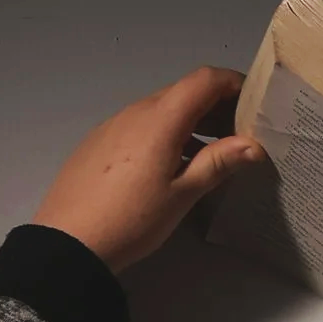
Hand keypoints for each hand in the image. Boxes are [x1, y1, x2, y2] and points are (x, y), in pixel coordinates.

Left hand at [31, 67, 267, 271]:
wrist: (68, 241)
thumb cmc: (133, 219)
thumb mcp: (182, 194)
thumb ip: (218, 162)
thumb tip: (253, 144)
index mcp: (162, 118)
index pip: (205, 80)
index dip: (233, 84)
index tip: (253, 104)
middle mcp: (137, 110)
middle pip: (183, 92)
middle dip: (215, 106)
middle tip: (236, 134)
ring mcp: (114, 123)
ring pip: (160, 109)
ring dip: (189, 122)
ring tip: (206, 154)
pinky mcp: (99, 140)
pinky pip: (139, 124)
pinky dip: (163, 133)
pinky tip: (166, 165)